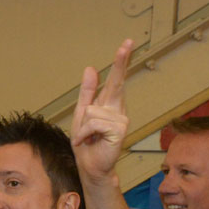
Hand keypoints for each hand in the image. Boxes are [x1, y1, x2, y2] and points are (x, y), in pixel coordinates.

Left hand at [70, 39, 133, 182]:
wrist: (90, 166)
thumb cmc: (87, 143)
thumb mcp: (81, 115)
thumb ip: (87, 92)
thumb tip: (90, 68)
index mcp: (109, 104)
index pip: (115, 80)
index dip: (120, 62)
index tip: (127, 43)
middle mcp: (117, 109)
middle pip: (116, 82)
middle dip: (120, 62)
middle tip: (128, 41)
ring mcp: (121, 119)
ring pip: (92, 110)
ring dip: (83, 127)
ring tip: (87, 138)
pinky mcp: (120, 129)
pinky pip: (95, 122)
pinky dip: (86, 133)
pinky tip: (89, 141)